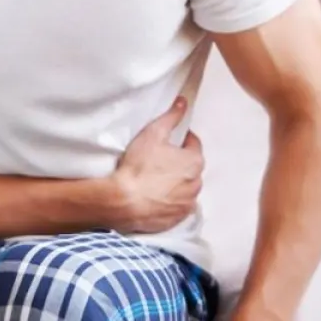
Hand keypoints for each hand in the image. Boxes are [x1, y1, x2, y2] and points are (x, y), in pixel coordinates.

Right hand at [109, 97, 203, 233]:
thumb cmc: (139, 166)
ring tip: (155, 180)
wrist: (123, 202)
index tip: (168, 140)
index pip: (194, 144)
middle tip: (159, 160)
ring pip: (186, 188)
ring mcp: (187, 204)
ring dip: (176, 183)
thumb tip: (183, 102)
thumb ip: (171, 116)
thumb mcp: (153, 133)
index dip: (181, 139)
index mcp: (194, 161)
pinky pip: (177, 206)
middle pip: (191, 167)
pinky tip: (154, 196)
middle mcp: (196, 184)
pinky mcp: (177, 219)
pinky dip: (170, 200)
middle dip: (179, 162)